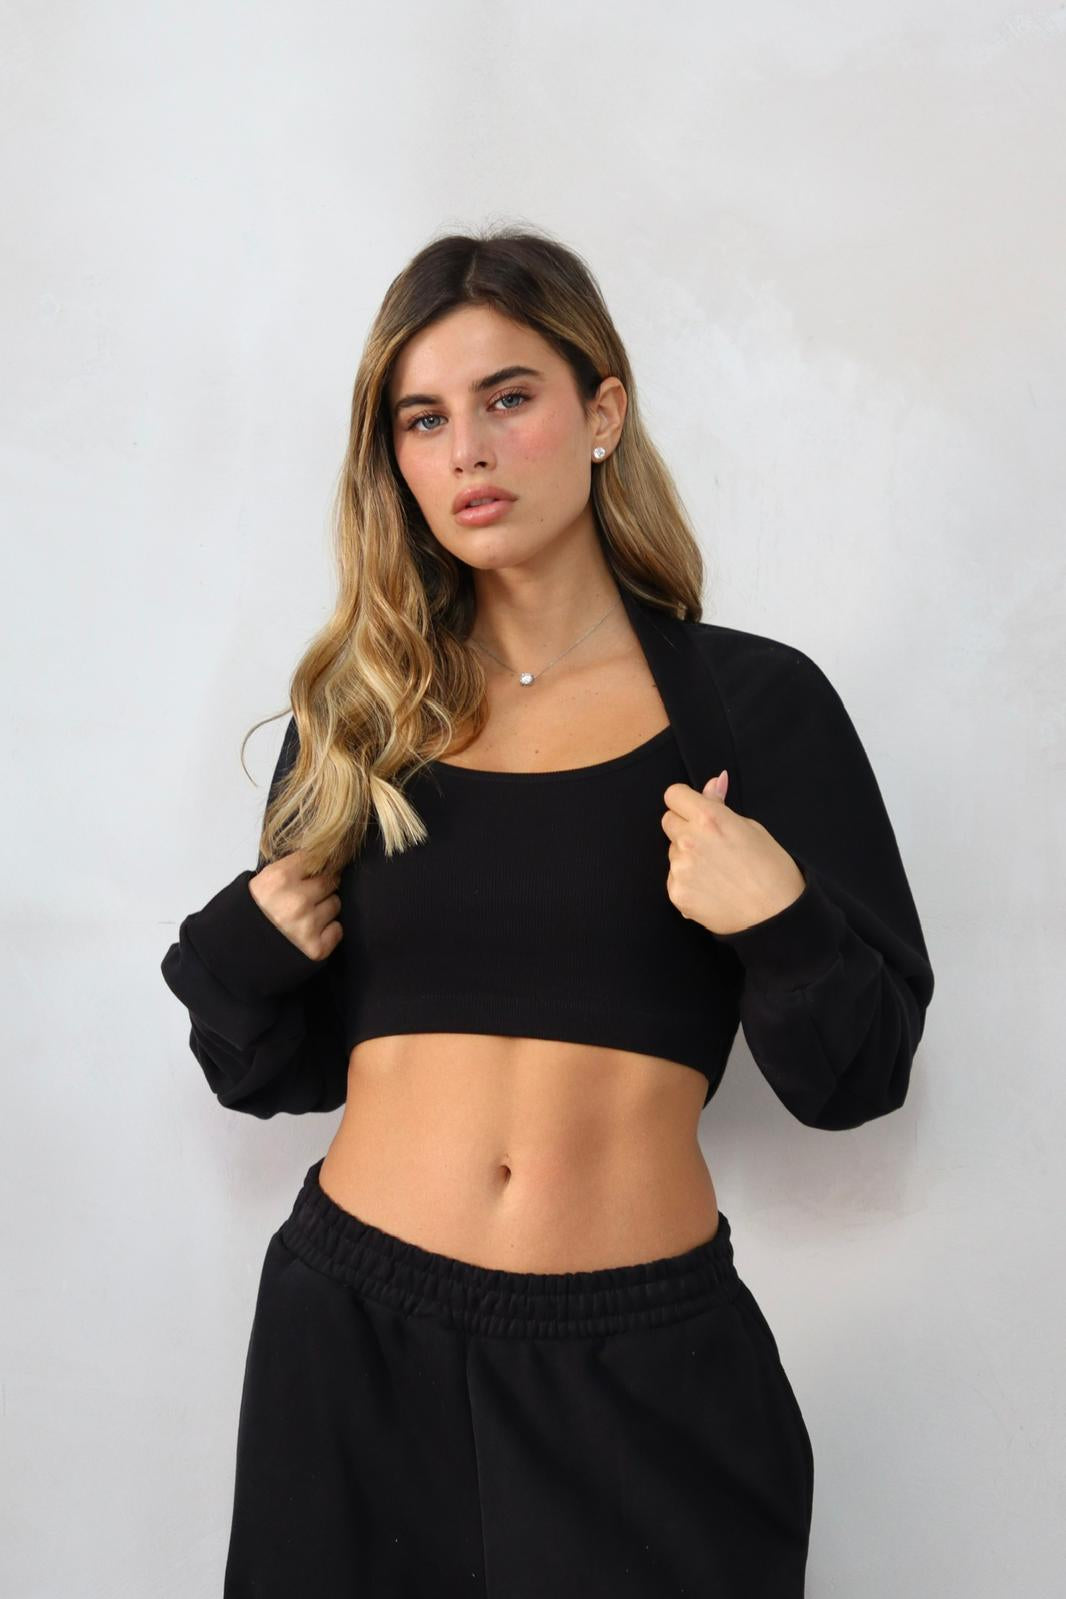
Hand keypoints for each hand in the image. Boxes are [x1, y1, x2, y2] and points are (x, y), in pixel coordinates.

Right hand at [248, 849, 343, 959]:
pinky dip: (327, 932)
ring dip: (324, 909)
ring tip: (304, 916)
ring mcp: (307, 925)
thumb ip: (290, 869)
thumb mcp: (263, 882)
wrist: (236, 953)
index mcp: (280, 878)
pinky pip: (337, 930)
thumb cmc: (251, 916)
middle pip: (331, 880)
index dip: (315, 865)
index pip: (317, 857)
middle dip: (321, 887)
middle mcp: (296, 900)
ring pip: (335, 904)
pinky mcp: (316, 948)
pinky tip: (310, 933)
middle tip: (306, 897)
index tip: (312, 871)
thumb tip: (321, 857)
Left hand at [661, 770, 806, 935]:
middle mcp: (690, 840)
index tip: (696, 810)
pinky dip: (688, 882)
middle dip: (684, 826)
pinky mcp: (677, 894)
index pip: (673, 794)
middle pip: (668, 821)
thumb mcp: (752, 828)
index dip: (686, 801)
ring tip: (717, 871)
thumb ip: (721, 805)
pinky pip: (674, 879)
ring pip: (672, 852)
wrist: (777, 917)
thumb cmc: (773, 871)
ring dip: (687, 856)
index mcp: (710, 818)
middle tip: (711, 843)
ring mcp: (680, 869)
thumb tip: (714, 780)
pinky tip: (712, 889)